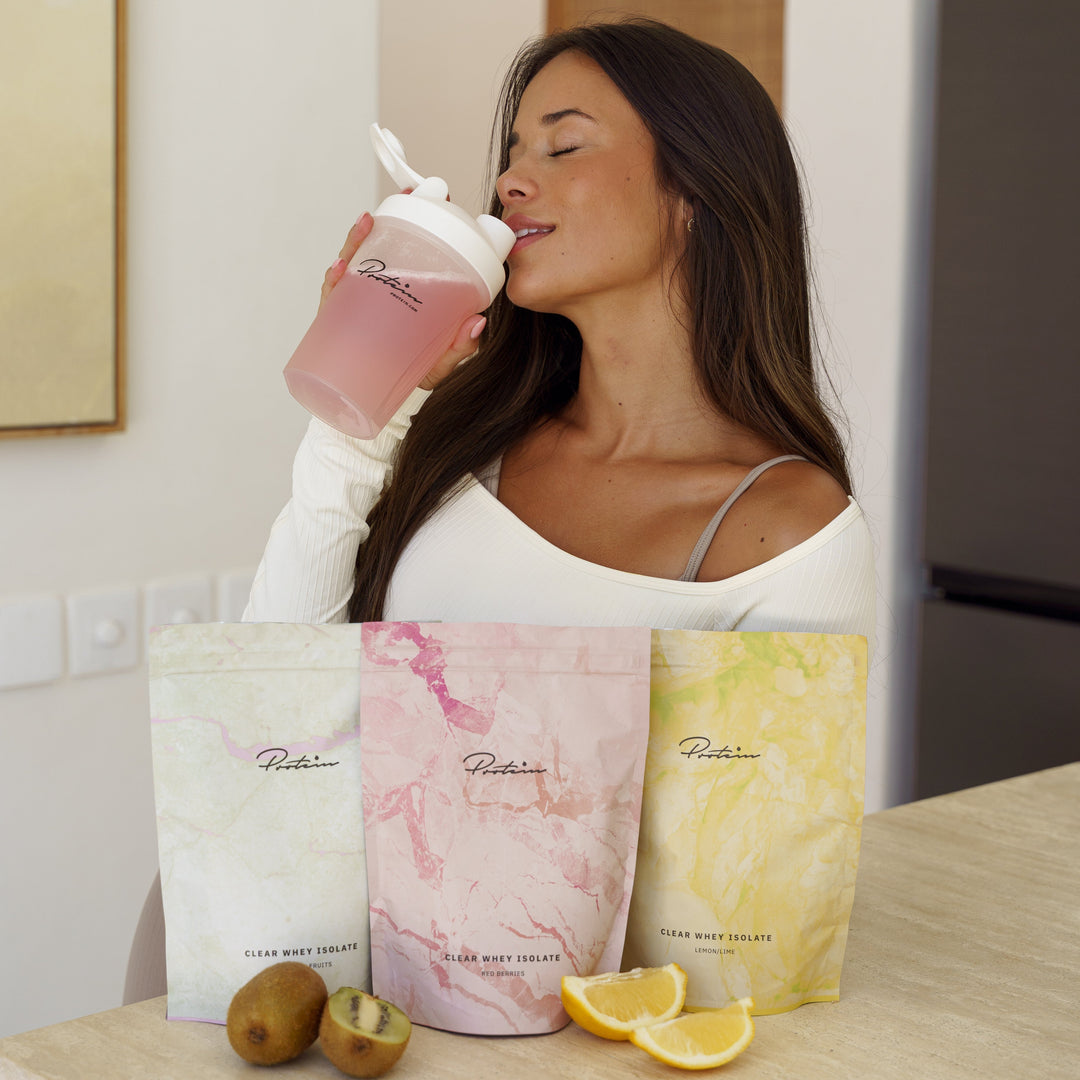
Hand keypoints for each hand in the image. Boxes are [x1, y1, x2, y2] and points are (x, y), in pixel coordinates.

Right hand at [319, 206, 486, 391]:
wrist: (384, 403)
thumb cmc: (415, 375)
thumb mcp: (442, 362)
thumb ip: (459, 347)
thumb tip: (479, 323)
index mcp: (408, 293)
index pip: (415, 251)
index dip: (426, 219)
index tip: (441, 196)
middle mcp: (382, 291)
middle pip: (380, 246)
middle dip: (390, 218)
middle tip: (406, 195)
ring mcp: (359, 302)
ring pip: (353, 262)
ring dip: (357, 240)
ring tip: (365, 224)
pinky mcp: (337, 320)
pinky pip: (333, 296)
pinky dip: (334, 281)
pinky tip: (339, 270)